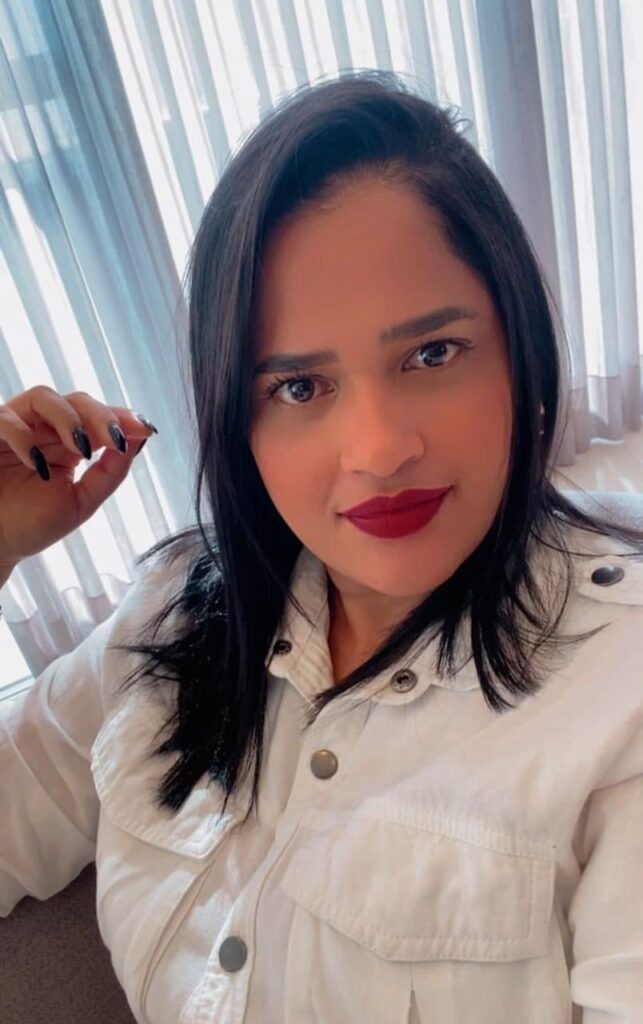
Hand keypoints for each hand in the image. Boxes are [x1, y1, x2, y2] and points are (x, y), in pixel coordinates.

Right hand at [0, 386, 157, 569]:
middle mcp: (44, 430)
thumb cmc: (30, 526)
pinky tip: (36, 463)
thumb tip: (139, 438)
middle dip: (101, 416)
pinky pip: (5, 418)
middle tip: (114, 439)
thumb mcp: (81, 502)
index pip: (98, 418)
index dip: (121, 418)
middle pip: (78, 401)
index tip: (145, 429)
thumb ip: (110, 473)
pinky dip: (23, 436)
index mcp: (68, 444)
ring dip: (68, 418)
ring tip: (81, 448)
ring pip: (45, 397)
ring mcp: (15, 428)